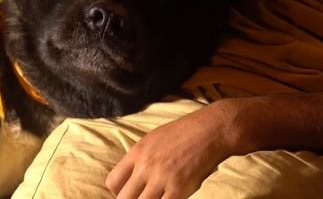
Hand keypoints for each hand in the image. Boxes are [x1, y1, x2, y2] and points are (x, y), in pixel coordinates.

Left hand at [106, 101, 244, 198]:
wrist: (209, 131)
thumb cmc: (183, 133)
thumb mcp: (153, 139)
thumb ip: (140, 158)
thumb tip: (132, 177)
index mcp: (136, 153)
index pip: (112, 182)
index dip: (117, 193)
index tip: (129, 194)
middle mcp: (145, 166)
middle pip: (123, 198)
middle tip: (142, 198)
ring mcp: (161, 178)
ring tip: (157, 197)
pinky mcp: (178, 188)